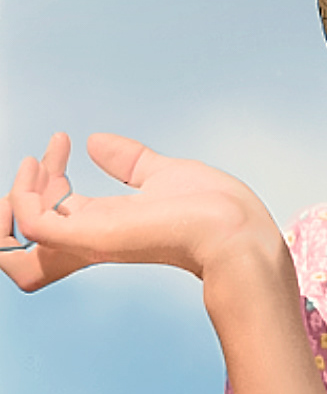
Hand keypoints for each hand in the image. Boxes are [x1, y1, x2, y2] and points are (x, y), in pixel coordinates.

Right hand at [2, 131, 282, 293]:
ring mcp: (86, 240)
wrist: (236, 228)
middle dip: (10, 208)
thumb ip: (127, 160)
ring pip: (12, 244)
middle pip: (21, 251)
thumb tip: (94, 142)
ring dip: (13, 199)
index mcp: (104, 227)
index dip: (42, 181)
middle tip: (33, 165)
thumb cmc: (213, 209)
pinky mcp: (90, 237)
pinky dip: (23, 197)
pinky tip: (42, 166)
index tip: (61, 143)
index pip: (51, 215)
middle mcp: (88, 239)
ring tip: (36, 163)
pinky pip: (30, 223)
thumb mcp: (160, 174)